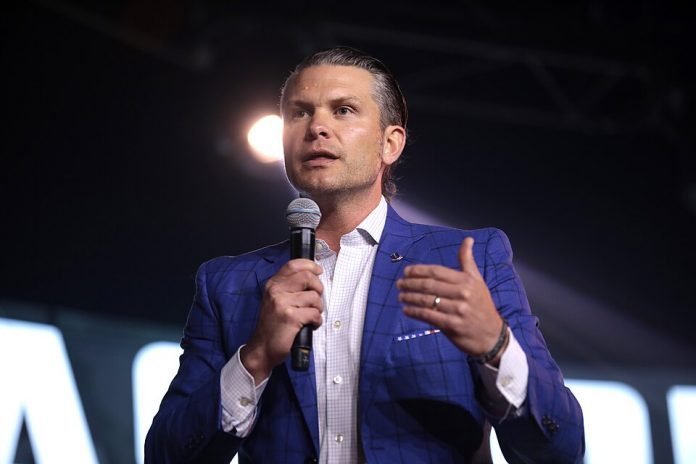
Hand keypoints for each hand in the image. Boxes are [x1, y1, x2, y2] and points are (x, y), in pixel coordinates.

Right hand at [241, 259, 322, 382]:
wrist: (262, 348)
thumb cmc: (273, 325)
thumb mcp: (275, 300)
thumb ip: (289, 287)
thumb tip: (312, 276)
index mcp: (273, 284)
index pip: (293, 265)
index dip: (310, 265)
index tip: (318, 271)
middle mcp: (276, 291)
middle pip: (308, 277)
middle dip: (318, 288)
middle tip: (315, 300)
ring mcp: (282, 303)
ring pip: (314, 297)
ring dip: (318, 308)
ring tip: (310, 316)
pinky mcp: (290, 317)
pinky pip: (314, 313)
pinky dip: (317, 321)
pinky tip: (310, 325)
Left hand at [397, 237, 504, 363]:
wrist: (492, 335)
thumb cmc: (482, 305)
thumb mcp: (477, 281)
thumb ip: (467, 260)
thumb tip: (468, 239)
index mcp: (466, 281)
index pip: (437, 271)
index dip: (418, 270)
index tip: (406, 271)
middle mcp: (462, 294)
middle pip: (429, 285)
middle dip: (410, 283)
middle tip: (399, 284)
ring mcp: (457, 310)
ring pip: (426, 301)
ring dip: (410, 297)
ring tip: (400, 296)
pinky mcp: (452, 325)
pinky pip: (428, 316)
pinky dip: (414, 312)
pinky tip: (407, 310)